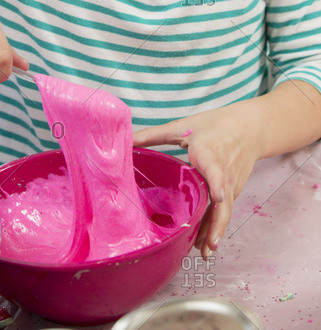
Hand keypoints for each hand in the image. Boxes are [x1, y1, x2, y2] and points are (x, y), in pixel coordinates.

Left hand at [133, 102, 260, 258]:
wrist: (249, 128)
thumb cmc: (214, 125)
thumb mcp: (183, 126)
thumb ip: (154, 135)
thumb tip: (127, 141)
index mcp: (209, 152)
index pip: (216, 169)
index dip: (216, 182)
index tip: (217, 196)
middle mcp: (223, 172)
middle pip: (223, 200)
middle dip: (216, 222)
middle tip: (207, 244)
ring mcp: (230, 184)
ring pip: (224, 210)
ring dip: (216, 230)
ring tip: (204, 251)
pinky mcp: (233, 191)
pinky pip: (224, 210)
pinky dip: (216, 225)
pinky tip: (206, 242)